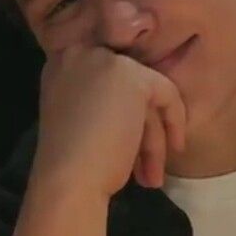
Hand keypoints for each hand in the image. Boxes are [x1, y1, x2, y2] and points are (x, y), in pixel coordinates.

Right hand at [34, 45, 186, 195]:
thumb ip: (101, 104)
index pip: (106, 80)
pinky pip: (165, 92)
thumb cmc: (71, 165)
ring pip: (145, 94)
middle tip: (145, 170)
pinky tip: (174, 149)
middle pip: (127, 87)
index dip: (126, 112)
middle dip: (141, 129)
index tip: (134, 146)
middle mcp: (80, 55)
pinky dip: (173, 121)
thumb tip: (138, 110)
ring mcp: (104, 60)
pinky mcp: (130, 76)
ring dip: (153, 138)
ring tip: (152, 177)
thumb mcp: (81, 122)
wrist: (67, 180)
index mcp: (61, 65)